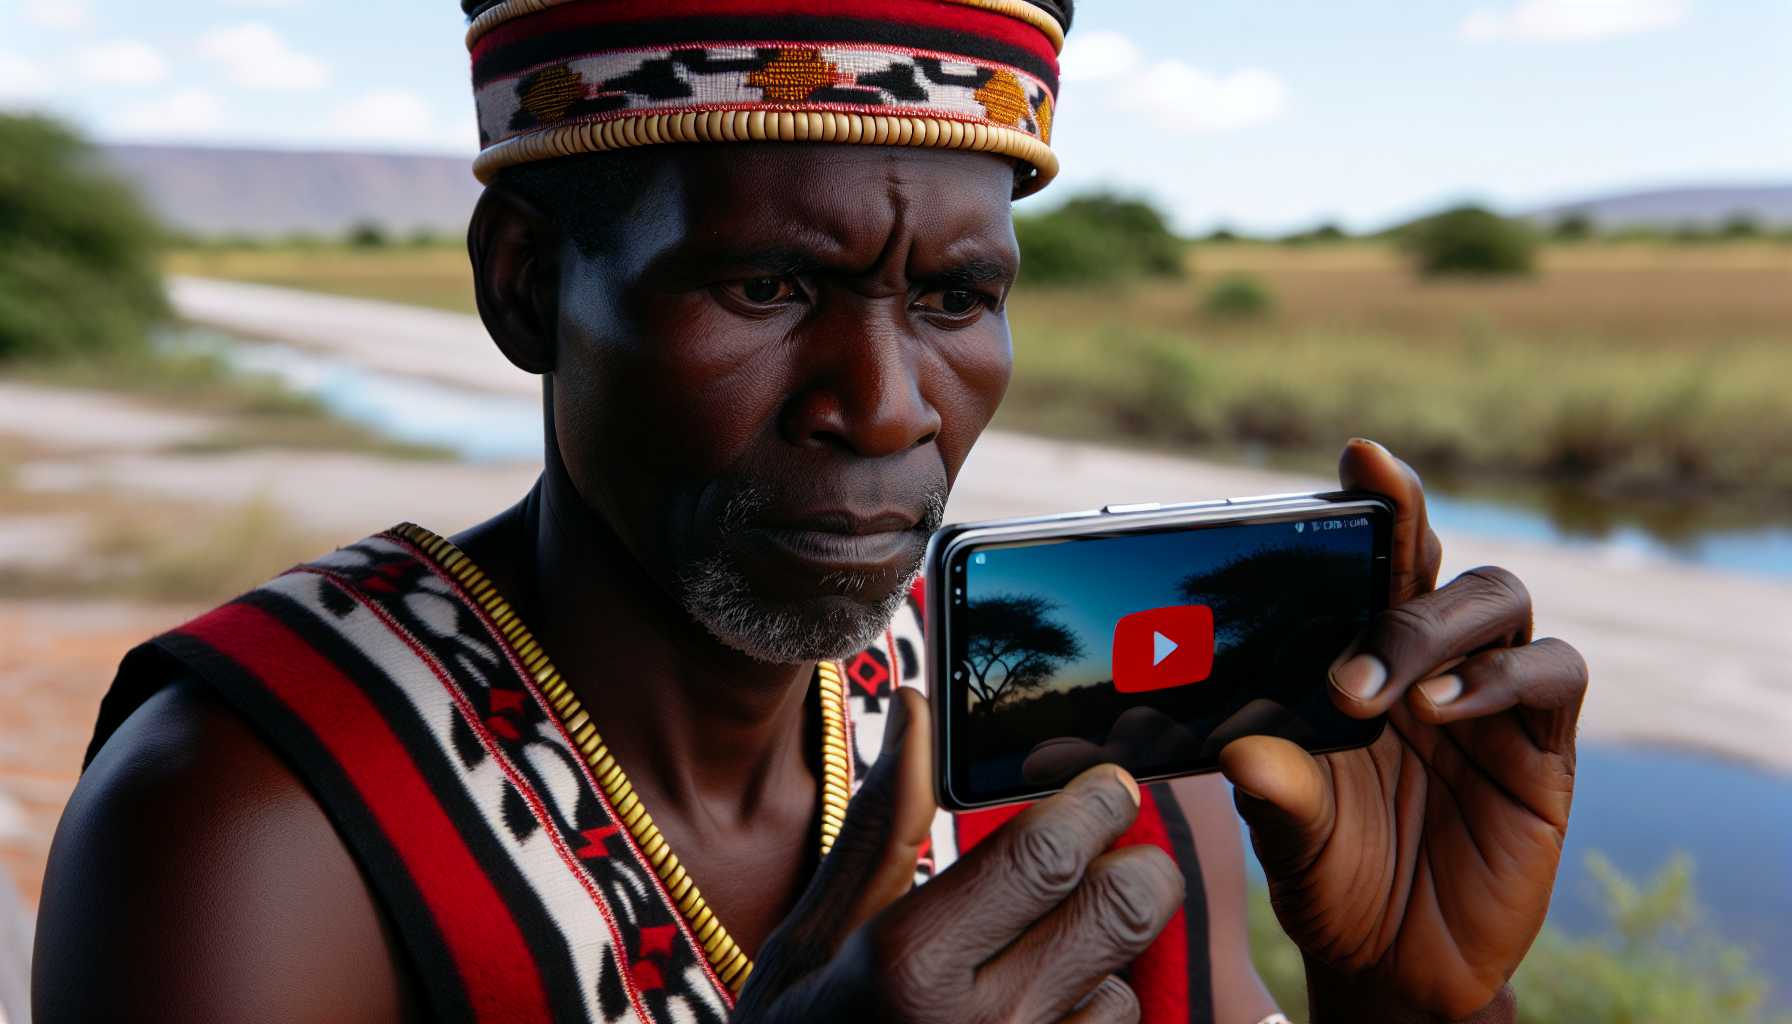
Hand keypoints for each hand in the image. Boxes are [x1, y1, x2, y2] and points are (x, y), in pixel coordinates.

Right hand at [733, 689, 1183, 1022]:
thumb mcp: (815, 937)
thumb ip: (880, 824)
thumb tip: (917, 710)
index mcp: (911, 964)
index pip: (1046, 852)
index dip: (1094, 802)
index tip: (1105, 783)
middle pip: (1125, 908)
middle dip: (1134, 863)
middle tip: (1112, 847)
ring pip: (1126, 984)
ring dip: (1103, 957)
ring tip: (1049, 949)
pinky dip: (1089, 1017)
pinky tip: (1040, 1011)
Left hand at [1219, 439, 1587, 1021]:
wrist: (1395, 964)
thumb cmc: (1331, 875)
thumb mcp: (1288, 835)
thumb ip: (1272, 790)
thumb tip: (1239, 748)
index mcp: (1359, 655)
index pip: (1376, 559)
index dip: (1379, 502)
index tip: (1359, 455)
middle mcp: (1428, 661)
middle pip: (1440, 563)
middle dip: (1407, 553)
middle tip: (1355, 614)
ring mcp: (1491, 701)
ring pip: (1499, 600)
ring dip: (1436, 632)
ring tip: (1385, 698)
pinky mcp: (1544, 750)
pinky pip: (1551, 674)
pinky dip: (1502, 679)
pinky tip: (1446, 714)